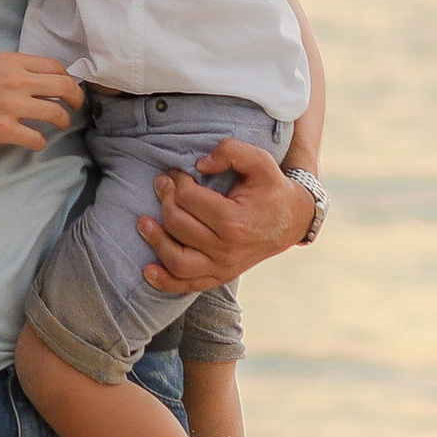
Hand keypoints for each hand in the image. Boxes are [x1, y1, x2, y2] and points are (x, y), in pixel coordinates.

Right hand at [0, 52, 83, 148]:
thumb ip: (13, 68)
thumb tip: (37, 78)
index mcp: (12, 61)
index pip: (56, 66)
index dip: (67, 77)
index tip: (67, 86)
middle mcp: (16, 81)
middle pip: (64, 87)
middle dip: (76, 98)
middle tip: (76, 105)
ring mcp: (11, 106)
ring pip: (56, 114)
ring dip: (64, 121)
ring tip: (61, 125)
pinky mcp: (3, 130)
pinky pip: (36, 138)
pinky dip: (40, 142)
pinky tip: (35, 141)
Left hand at [138, 137, 312, 291]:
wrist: (292, 221)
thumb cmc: (272, 189)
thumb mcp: (260, 161)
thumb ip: (231, 151)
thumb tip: (199, 165)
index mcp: (235, 220)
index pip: (188, 200)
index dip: (176, 182)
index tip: (176, 173)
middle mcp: (227, 249)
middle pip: (178, 225)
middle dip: (164, 201)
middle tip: (161, 185)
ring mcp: (223, 267)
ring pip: (177, 260)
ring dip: (155, 240)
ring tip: (143, 222)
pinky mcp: (219, 277)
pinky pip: (186, 285)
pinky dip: (164, 281)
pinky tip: (147, 270)